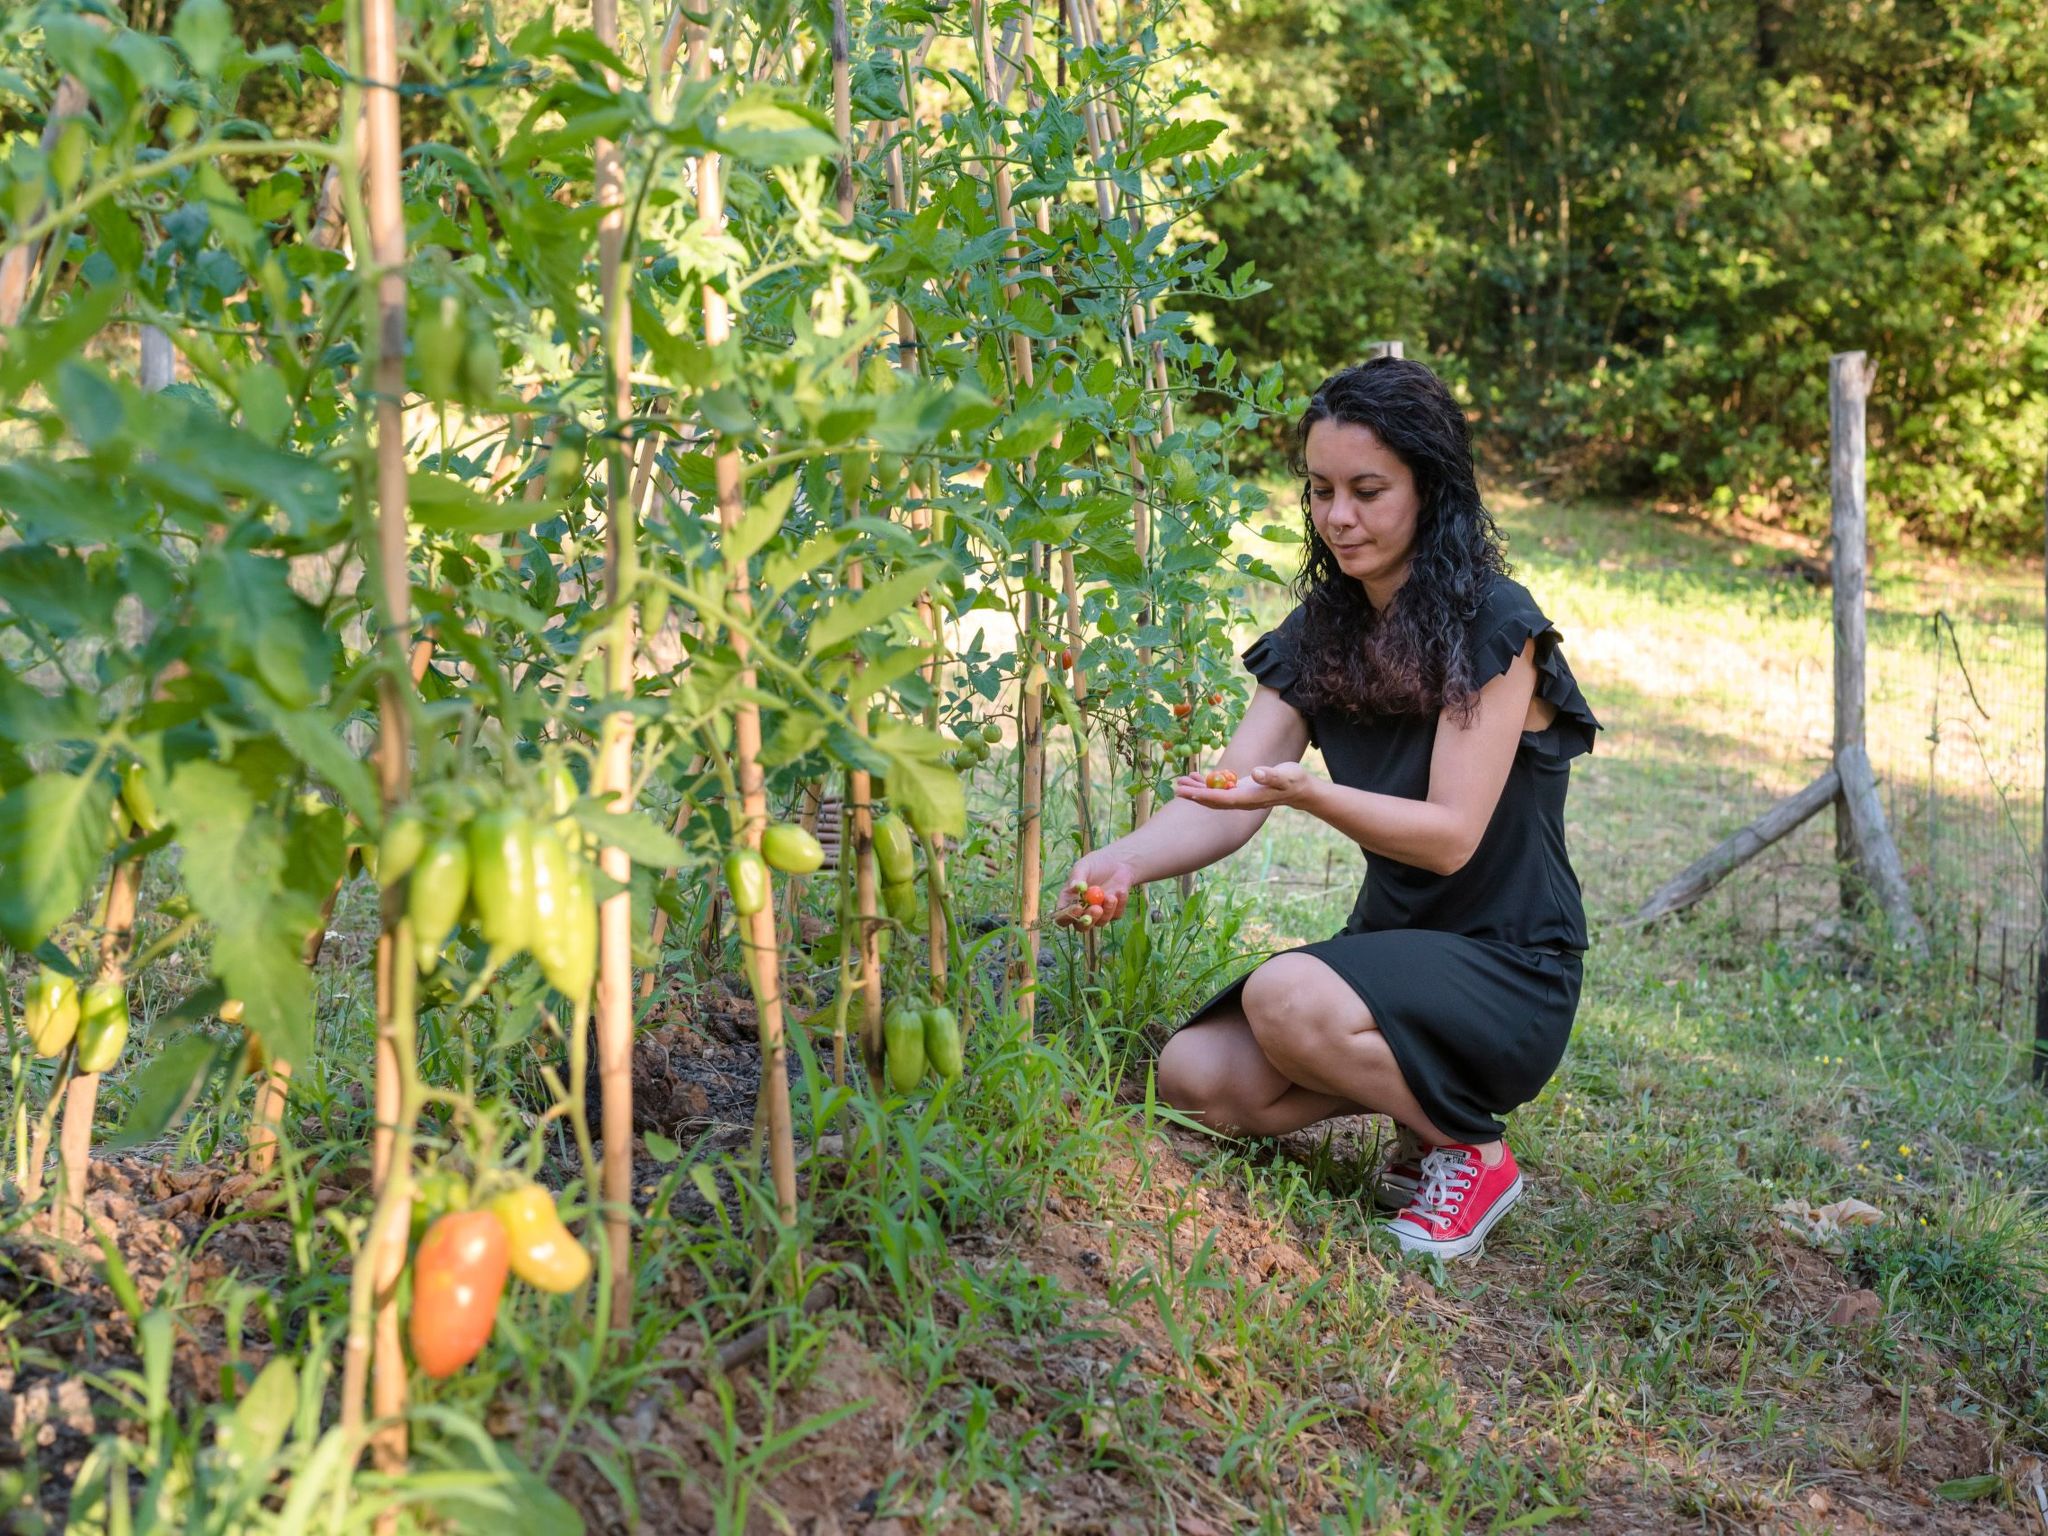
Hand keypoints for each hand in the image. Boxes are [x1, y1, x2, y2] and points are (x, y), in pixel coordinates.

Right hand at [1051, 851, 1138, 929]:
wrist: (1118, 862)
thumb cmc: (1096, 863)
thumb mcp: (1084, 866)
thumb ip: (1077, 877)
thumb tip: (1074, 887)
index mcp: (1068, 901)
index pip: (1062, 916)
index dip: (1067, 916)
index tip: (1077, 908)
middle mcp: (1082, 911)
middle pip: (1081, 926)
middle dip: (1089, 920)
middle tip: (1097, 909)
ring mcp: (1098, 914)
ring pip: (1100, 923)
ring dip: (1107, 911)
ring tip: (1112, 896)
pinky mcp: (1113, 913)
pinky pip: (1115, 915)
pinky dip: (1119, 904)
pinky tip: (1121, 890)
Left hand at [1173, 762, 1314, 809]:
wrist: (1299, 789)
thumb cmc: (1293, 780)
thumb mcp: (1285, 776)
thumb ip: (1271, 776)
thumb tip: (1256, 773)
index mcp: (1249, 798)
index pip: (1223, 799)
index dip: (1205, 796)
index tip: (1190, 792)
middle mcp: (1241, 801)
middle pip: (1213, 801)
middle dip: (1194, 795)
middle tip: (1176, 788)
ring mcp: (1239, 797)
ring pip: (1213, 796)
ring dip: (1196, 789)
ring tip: (1180, 782)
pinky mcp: (1239, 791)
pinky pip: (1219, 790)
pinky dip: (1206, 784)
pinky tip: (1195, 777)